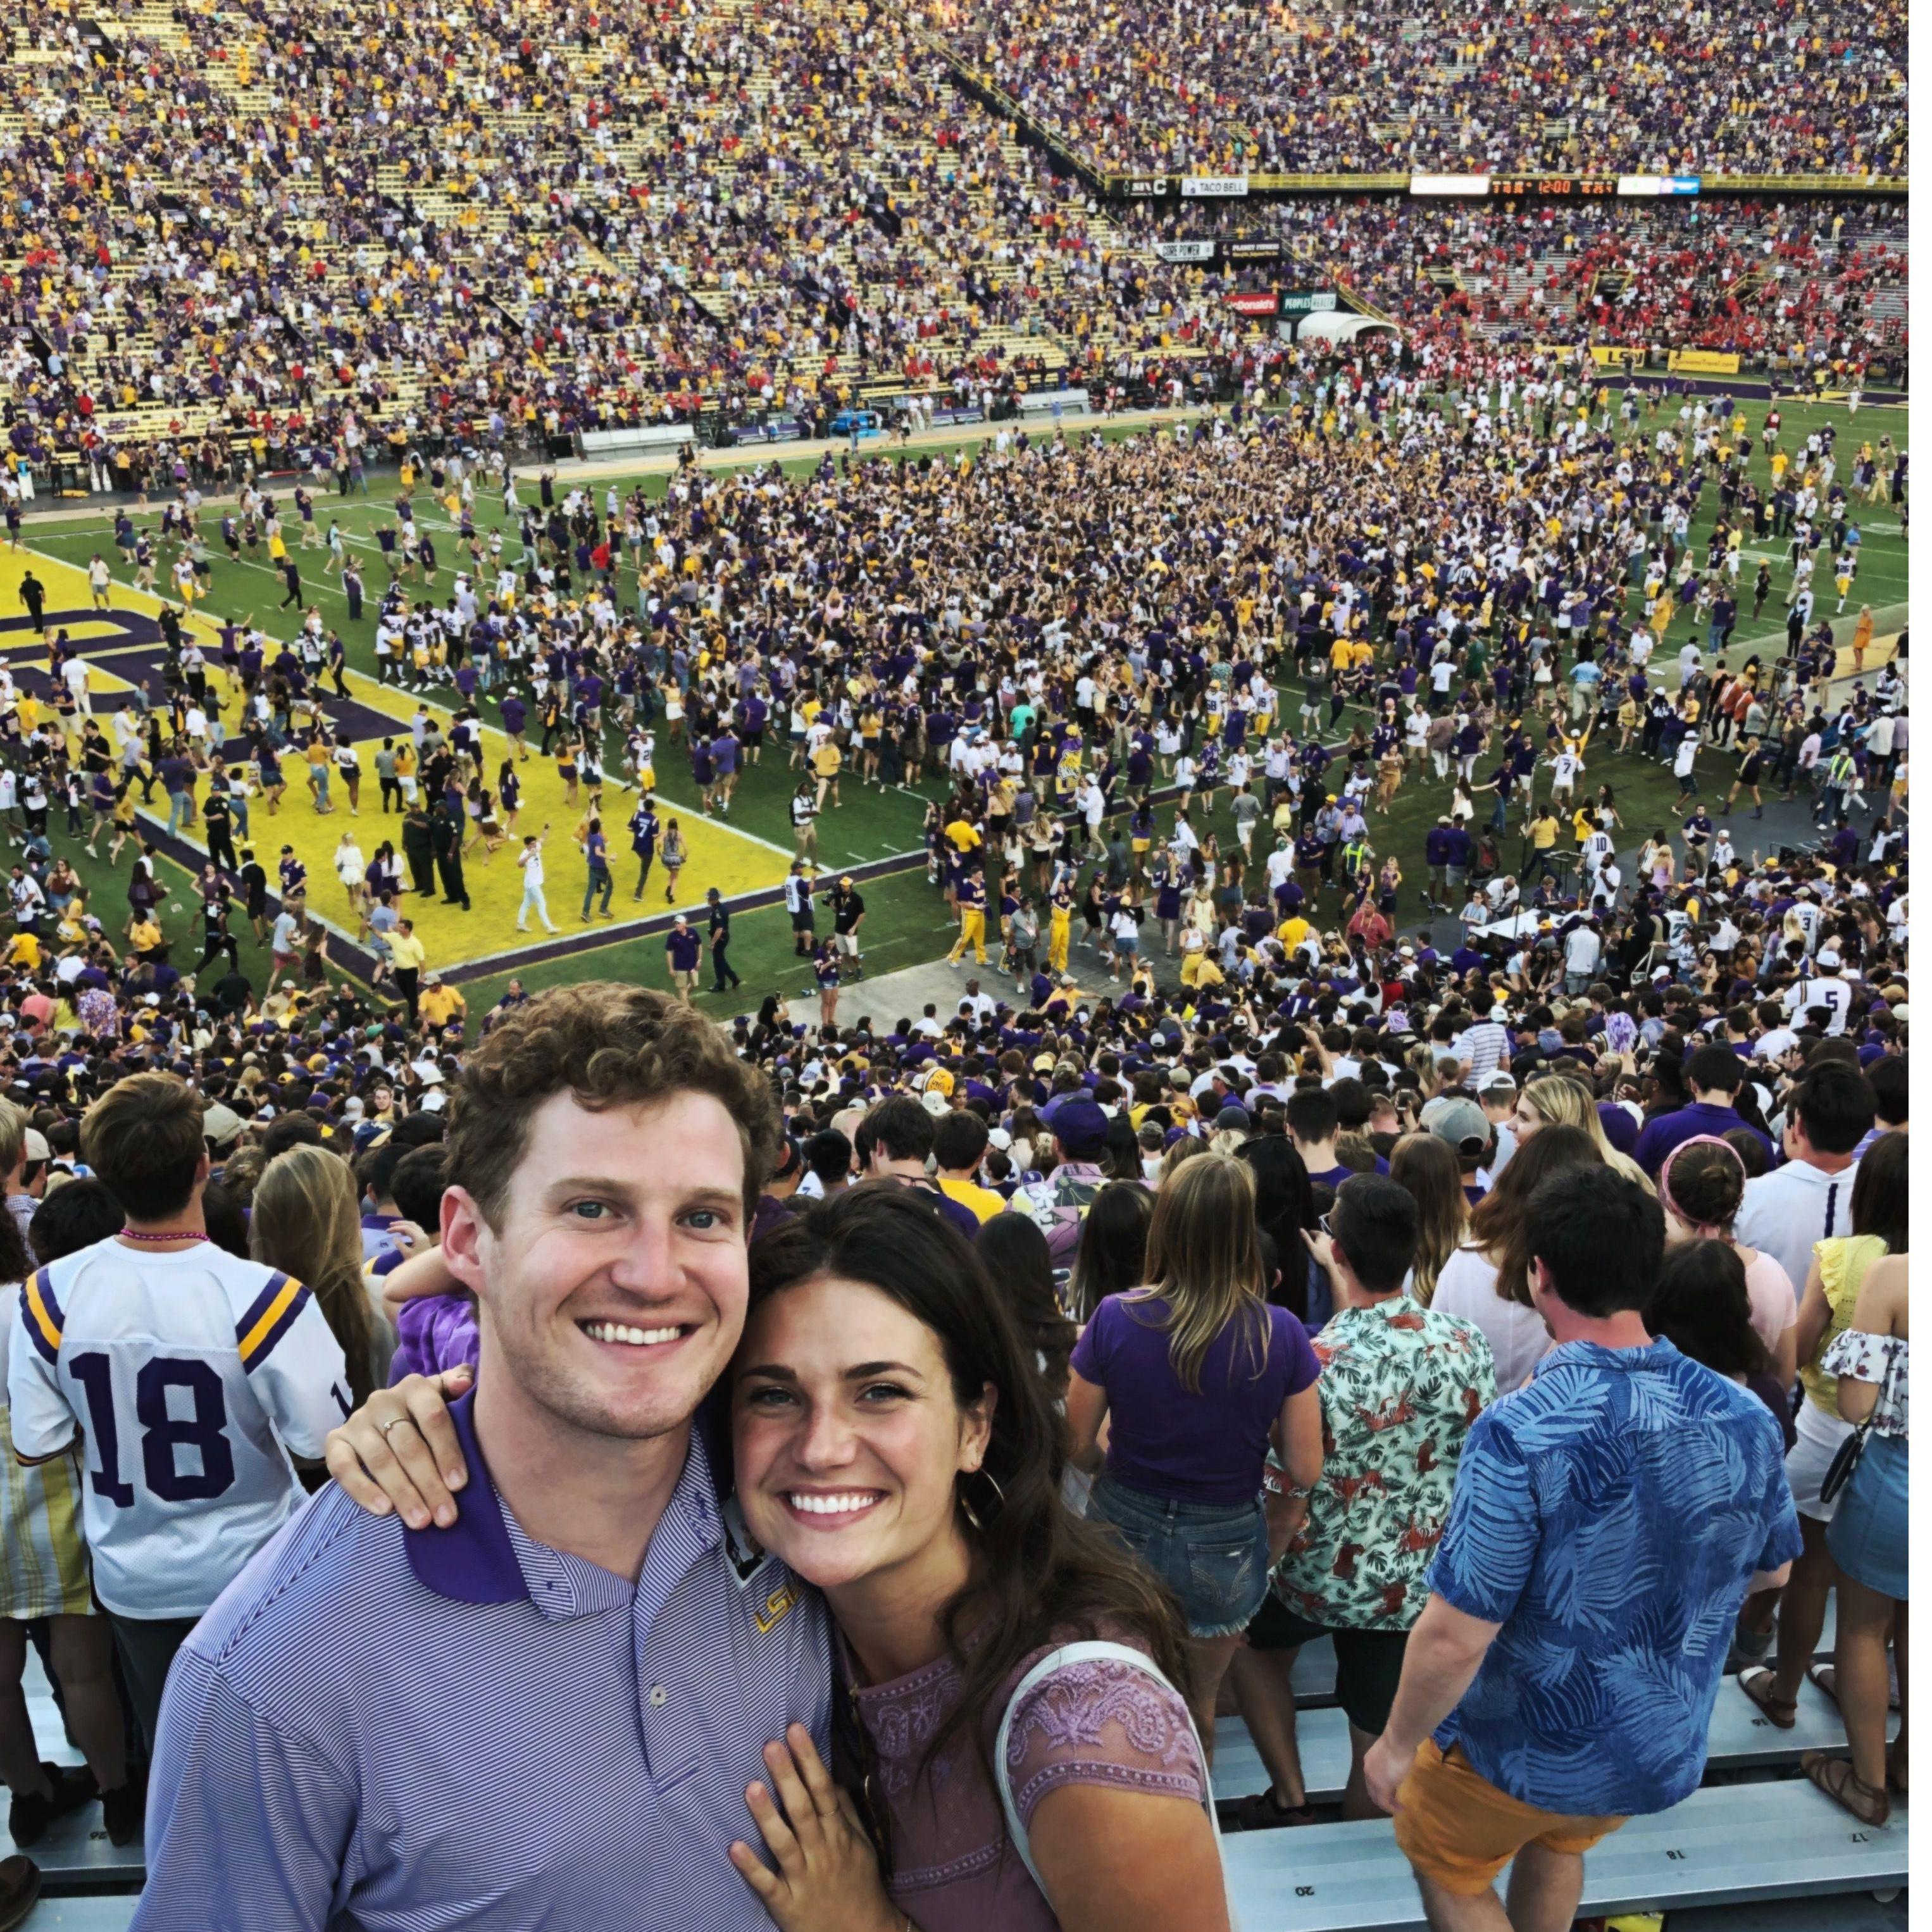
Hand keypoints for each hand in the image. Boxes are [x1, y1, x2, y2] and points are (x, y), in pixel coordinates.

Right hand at [323, 1368, 472, 1528]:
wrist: (385, 1416)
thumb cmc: (426, 1413)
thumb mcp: (445, 1396)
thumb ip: (459, 1383)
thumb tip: (465, 1384)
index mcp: (414, 1387)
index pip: (433, 1417)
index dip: (447, 1451)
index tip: (459, 1485)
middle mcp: (382, 1400)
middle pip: (408, 1445)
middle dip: (429, 1484)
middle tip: (445, 1515)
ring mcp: (356, 1421)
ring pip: (380, 1460)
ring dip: (402, 1493)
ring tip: (420, 1521)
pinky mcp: (335, 1441)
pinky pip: (343, 1467)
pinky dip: (363, 1490)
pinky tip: (384, 1511)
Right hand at [384, 1219, 430, 1258]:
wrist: (428, 1268)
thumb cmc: (417, 1262)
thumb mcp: (407, 1254)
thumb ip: (400, 1245)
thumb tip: (394, 1238)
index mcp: (419, 1237)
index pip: (407, 1228)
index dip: (396, 1228)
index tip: (387, 1231)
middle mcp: (423, 1235)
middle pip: (411, 1224)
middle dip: (400, 1223)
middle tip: (390, 1224)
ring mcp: (424, 1237)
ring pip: (414, 1226)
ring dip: (404, 1225)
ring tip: (395, 1227)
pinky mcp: (424, 1240)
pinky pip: (416, 1230)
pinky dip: (408, 1229)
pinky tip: (402, 1233)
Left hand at [728, 1725, 897, 1931]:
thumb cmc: (860, 1884)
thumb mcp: (861, 1845)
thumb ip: (846, 1812)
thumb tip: (831, 1780)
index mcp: (838, 1835)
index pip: (823, 1791)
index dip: (809, 1760)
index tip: (795, 1730)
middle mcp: (821, 1853)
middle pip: (803, 1810)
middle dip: (787, 1777)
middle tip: (770, 1745)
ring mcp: (803, 1880)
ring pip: (784, 1844)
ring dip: (767, 1816)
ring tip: (750, 1787)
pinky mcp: (787, 1906)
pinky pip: (768, 1885)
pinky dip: (751, 1868)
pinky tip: (733, 1848)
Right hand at [1300, 1224, 1335, 1274]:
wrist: (1328, 1262)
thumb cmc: (1319, 1254)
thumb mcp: (1311, 1246)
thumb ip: (1306, 1237)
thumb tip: (1300, 1229)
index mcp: (1321, 1234)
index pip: (1311, 1232)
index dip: (1307, 1236)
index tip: (1305, 1242)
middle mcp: (1325, 1234)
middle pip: (1315, 1234)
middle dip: (1311, 1238)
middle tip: (1308, 1245)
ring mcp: (1327, 1239)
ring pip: (1317, 1238)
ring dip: (1314, 1241)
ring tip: (1311, 1246)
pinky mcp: (1328, 1243)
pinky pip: (1320, 1240)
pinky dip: (1317, 1242)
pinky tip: (1316, 1248)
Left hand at [1362, 1734, 1414, 1816]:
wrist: (1398, 1740)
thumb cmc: (1398, 1741)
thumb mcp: (1391, 1751)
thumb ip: (1390, 1758)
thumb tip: (1399, 1760)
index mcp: (1369, 1760)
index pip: (1371, 1778)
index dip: (1379, 1786)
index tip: (1390, 1790)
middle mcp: (1368, 1771)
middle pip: (1372, 1790)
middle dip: (1381, 1798)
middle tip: (1392, 1803)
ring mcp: (1374, 1780)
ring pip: (1377, 1797)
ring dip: (1387, 1804)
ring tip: (1397, 1808)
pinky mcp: (1382, 1787)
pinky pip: (1385, 1802)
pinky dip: (1392, 1808)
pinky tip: (1400, 1809)